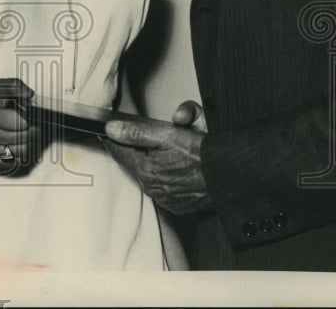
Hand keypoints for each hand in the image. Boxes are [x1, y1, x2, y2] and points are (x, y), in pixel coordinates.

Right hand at [0, 78, 40, 173]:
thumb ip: (15, 86)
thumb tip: (29, 94)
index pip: (20, 123)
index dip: (29, 118)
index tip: (28, 114)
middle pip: (23, 138)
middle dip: (31, 130)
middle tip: (30, 123)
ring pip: (20, 152)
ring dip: (27, 142)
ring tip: (23, 132)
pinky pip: (12, 162)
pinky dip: (18, 154)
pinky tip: (15, 143)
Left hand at [102, 101, 211, 215]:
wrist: (230, 176)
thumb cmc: (202, 153)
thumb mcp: (167, 134)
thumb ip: (136, 132)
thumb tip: (111, 129)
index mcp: (146, 171)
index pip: (119, 153)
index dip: (112, 140)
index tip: (105, 133)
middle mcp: (153, 188)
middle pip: (134, 165)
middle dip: (135, 151)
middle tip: (144, 139)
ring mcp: (165, 199)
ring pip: (148, 177)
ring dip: (151, 165)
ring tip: (166, 154)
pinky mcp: (177, 206)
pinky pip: (163, 189)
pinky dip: (165, 178)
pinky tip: (176, 168)